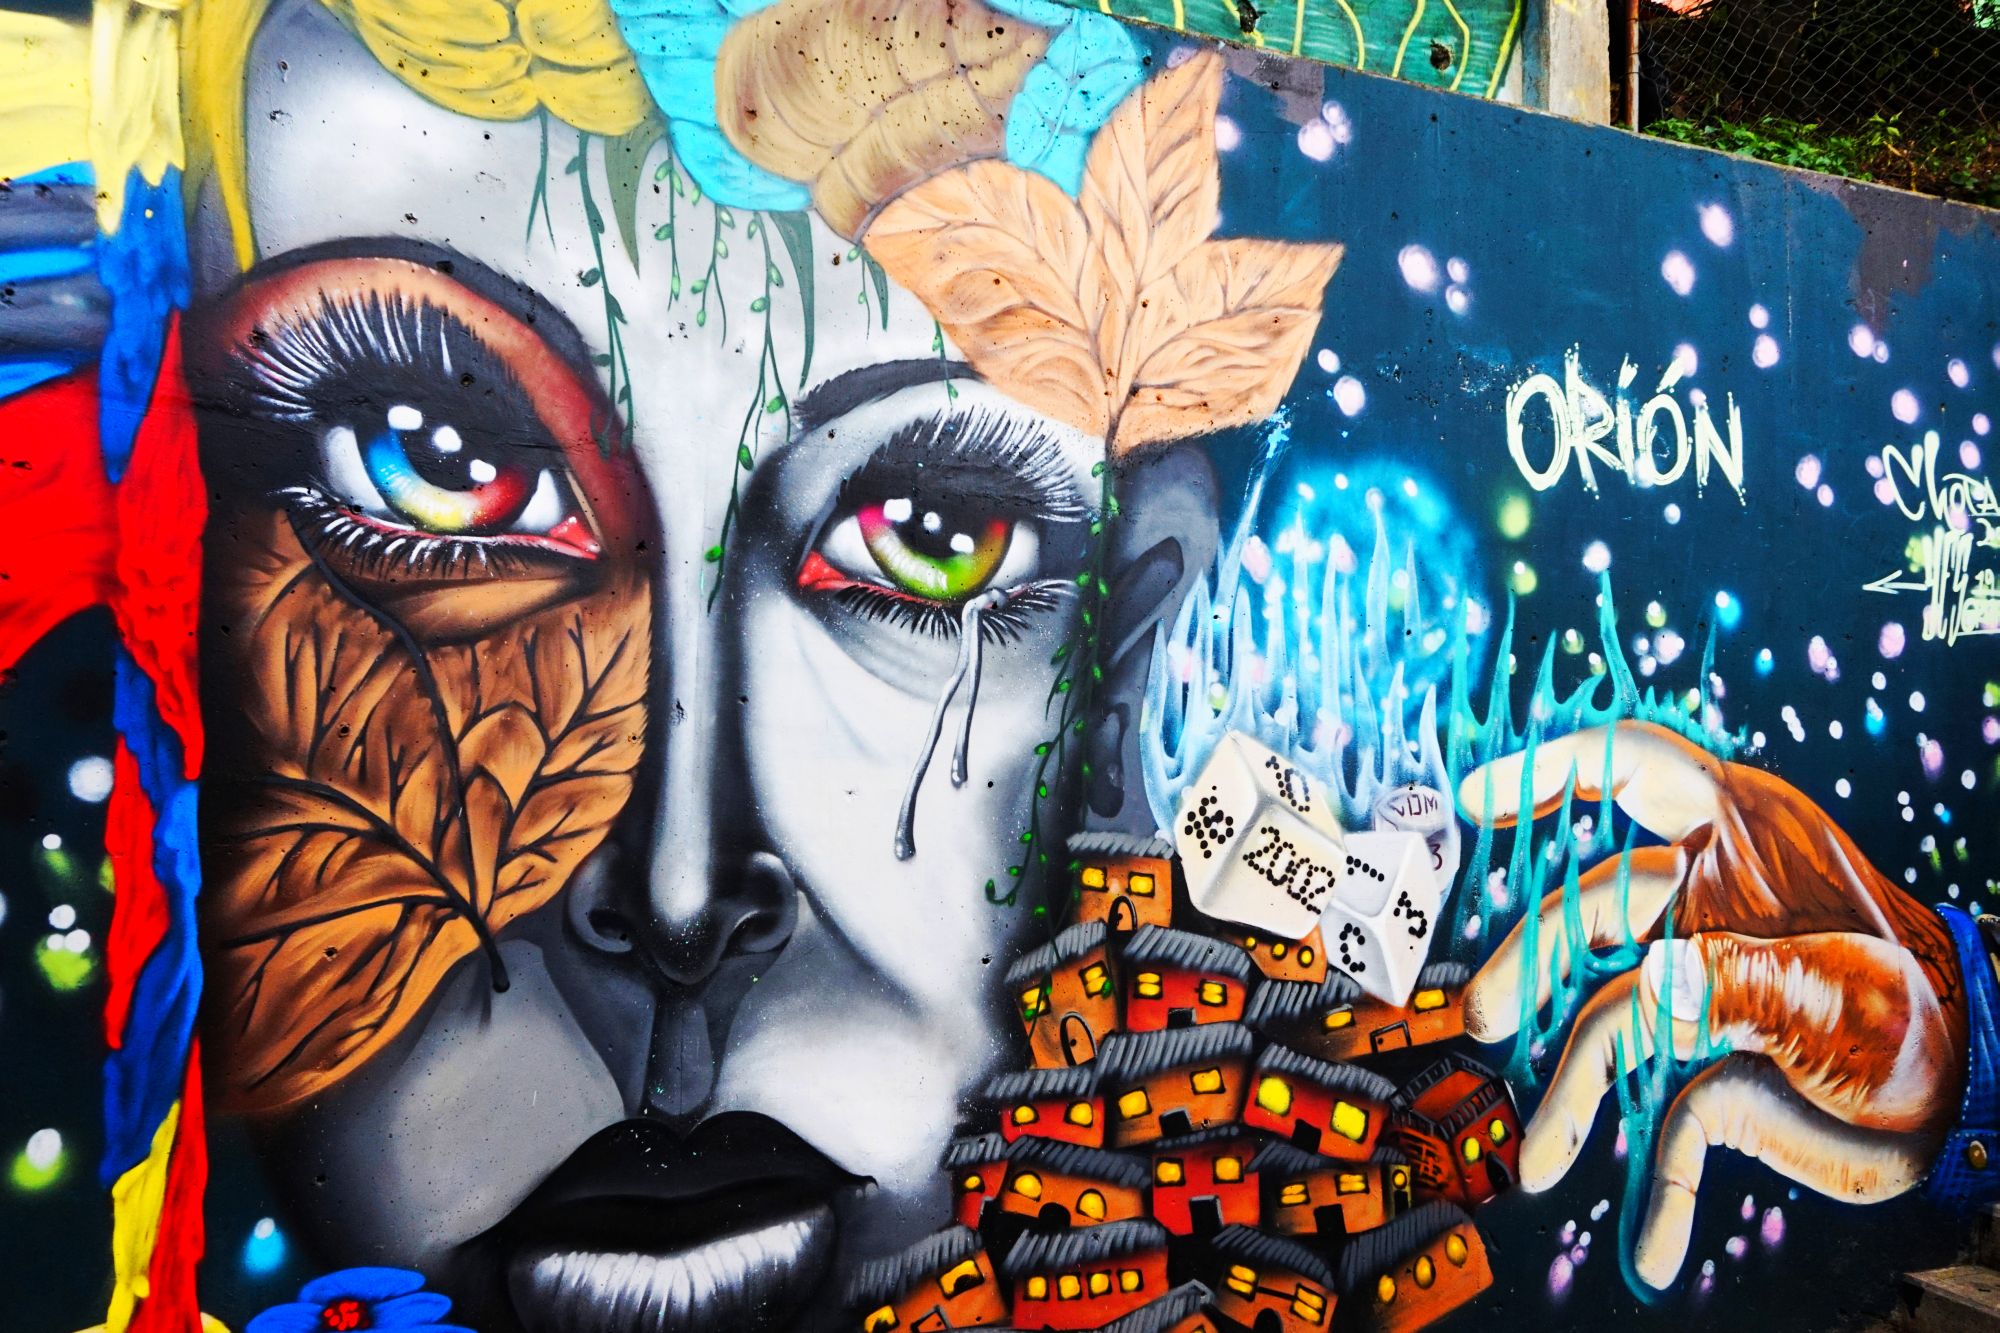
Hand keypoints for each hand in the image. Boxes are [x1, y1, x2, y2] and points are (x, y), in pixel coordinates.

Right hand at [1458, 721, 1967, 1288]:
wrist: (1973, 1110)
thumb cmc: (1922, 1013)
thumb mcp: (1835, 980)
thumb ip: (1735, 976)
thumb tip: (1649, 989)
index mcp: (1741, 841)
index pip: (1633, 770)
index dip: (1550, 773)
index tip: (1476, 803)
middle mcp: (1703, 905)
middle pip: (1589, 912)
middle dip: (1533, 965)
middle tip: (1490, 1016)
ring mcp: (1700, 987)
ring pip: (1607, 1025)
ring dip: (1572, 1098)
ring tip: (1542, 1157)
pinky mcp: (1713, 1068)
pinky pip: (1669, 1125)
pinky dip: (1661, 1187)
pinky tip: (1654, 1247)